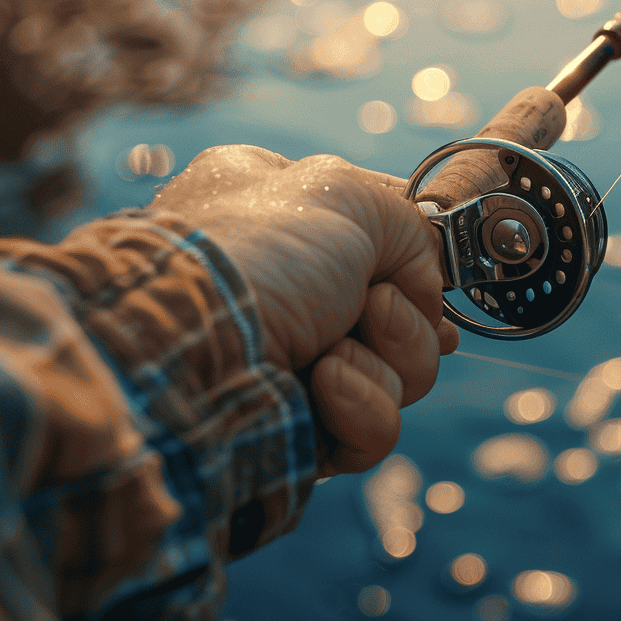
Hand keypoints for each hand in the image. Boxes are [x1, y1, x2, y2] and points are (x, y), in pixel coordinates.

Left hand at [149, 145, 457, 476]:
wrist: (191, 351)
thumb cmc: (255, 255)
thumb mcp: (344, 194)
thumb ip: (408, 221)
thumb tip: (424, 280)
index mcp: (282, 214)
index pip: (381, 240)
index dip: (415, 265)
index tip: (429, 278)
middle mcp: (289, 286)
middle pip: (405, 314)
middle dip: (403, 319)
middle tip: (370, 307)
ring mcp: (296, 359)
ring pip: (401, 373)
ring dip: (380, 360)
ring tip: (328, 352)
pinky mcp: (304, 426)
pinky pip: (377, 425)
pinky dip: (360, 406)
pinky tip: (321, 386)